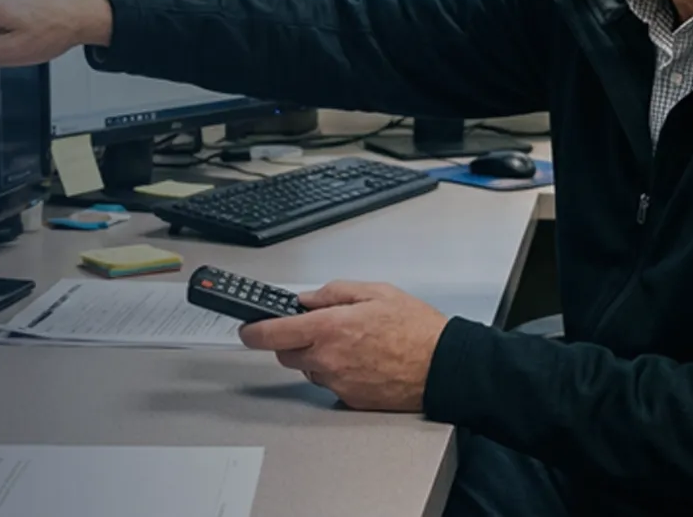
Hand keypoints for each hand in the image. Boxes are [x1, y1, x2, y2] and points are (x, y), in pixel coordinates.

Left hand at [237, 282, 448, 411]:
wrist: (446, 368)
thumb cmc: (417, 330)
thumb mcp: (375, 292)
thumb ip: (333, 293)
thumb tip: (307, 299)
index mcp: (330, 327)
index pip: (272, 333)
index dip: (253, 331)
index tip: (247, 328)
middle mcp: (328, 358)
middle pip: (285, 354)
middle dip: (291, 340)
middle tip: (315, 328)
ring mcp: (338, 383)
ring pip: (309, 369)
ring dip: (317, 357)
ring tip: (351, 344)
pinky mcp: (351, 400)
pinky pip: (331, 384)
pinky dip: (338, 373)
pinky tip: (362, 362)